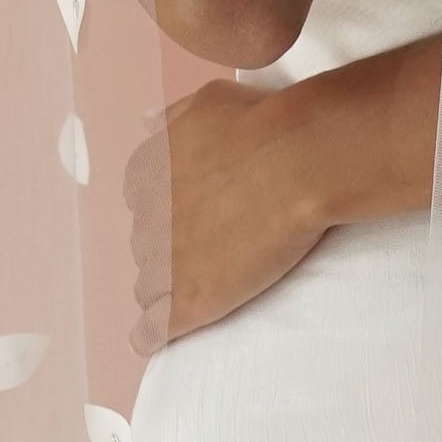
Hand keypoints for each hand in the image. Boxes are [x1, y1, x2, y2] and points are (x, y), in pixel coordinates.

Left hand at [124, 76, 328, 355]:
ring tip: (203, 287)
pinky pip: (152, 330)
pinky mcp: (188, 301)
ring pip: (150, 287)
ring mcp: (163, 264)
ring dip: (169, 288)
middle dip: (174, 248)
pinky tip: (158, 338)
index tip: (202, 213)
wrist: (297, 160)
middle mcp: (145, 219)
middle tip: (218, 245)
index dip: (173, 212)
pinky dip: (153, 335)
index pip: (143, 205)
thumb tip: (147, 123)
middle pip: (149, 246)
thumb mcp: (206, 103)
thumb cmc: (260, 125)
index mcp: (144, 174)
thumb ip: (172, 118)